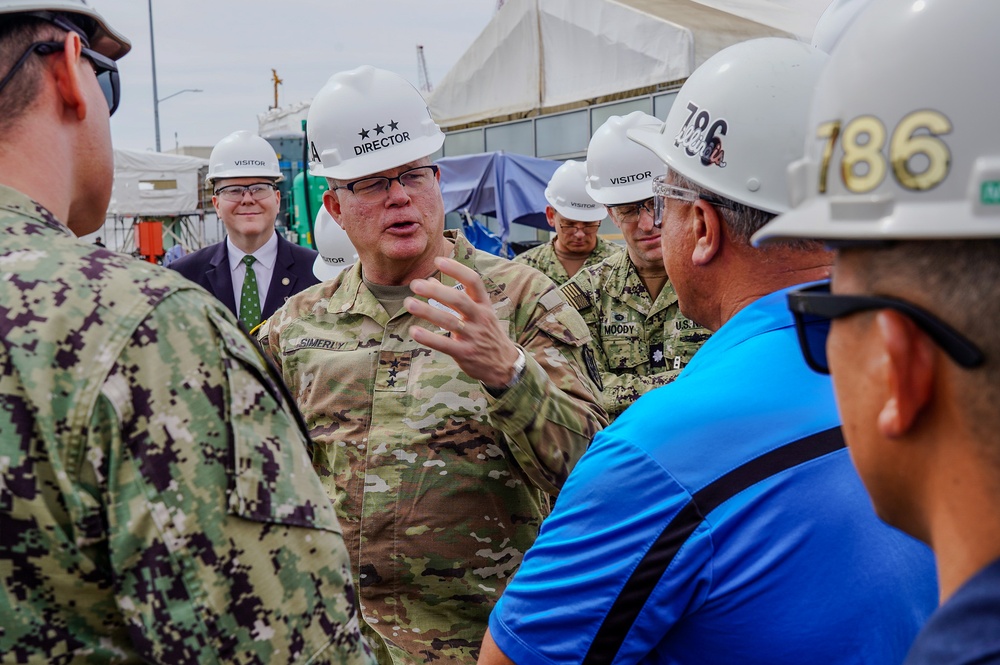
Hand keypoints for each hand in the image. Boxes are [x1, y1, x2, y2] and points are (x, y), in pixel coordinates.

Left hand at [406, 256, 520, 387]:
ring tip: (408, 303)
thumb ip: (454, 298)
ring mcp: (473, 336)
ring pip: (449, 321)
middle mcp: (480, 318)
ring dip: (427, 311)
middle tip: (415, 284)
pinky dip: (429, 338)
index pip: (473, 281)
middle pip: (459, 300)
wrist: (504, 364)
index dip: (456, 269)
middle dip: (436, 291)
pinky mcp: (466, 353)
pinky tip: (414, 331)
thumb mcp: (478, 313)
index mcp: (484, 305)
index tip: (438, 260)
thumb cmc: (486, 333)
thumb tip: (429, 281)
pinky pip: (445, 344)